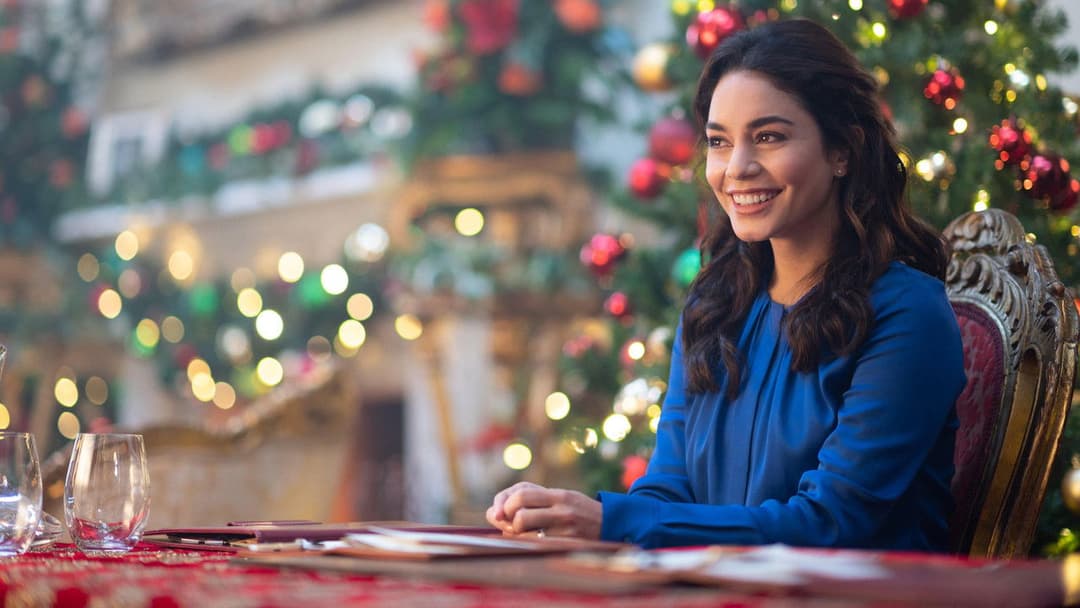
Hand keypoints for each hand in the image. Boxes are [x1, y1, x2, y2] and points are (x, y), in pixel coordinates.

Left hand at [485, 481, 601, 539]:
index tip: (499, 512)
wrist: (612, 525)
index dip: (504, 501)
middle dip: (507, 516)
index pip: (521, 490)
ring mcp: (565, 524)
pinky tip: (533, 543)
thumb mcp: (559, 500)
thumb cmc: (578, 514)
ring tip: (522, 535)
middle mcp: (561, 505)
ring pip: (524, 524)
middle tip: (510, 524)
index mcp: (558, 494)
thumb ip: (530, 502)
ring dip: (516, 532)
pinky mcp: (568, 541)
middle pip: (520, 504)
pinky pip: (536, 542)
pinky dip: (528, 543)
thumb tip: (493, 514)